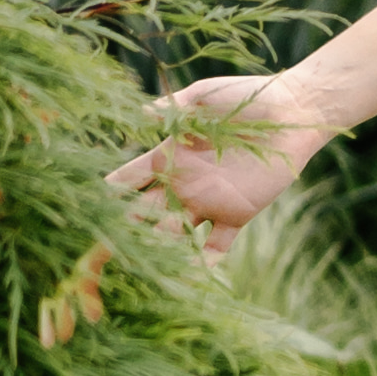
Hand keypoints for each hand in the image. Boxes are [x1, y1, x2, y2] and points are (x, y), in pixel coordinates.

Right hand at [107, 74, 330, 257]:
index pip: (129, 179)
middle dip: (122, 230)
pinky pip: (215, 246)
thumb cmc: (246, 97)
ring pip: (173, 234)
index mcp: (169, 156)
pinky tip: (188, 279)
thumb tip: (143, 112)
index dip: (108, 193)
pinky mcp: (236, 214)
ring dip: (157, 250)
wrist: (293, 113)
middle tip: (97, 253)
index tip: (83, 209)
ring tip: (138, 270)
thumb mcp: (206, 97)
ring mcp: (207, 202)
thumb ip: (176, 108)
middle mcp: (182, 184)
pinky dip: (203, 263)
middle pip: (142, 213)